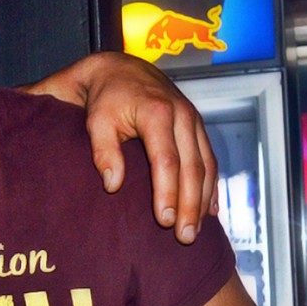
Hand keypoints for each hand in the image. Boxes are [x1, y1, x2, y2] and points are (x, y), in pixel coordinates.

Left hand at [24, 51, 217, 242]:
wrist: (119, 68)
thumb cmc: (103, 98)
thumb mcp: (95, 120)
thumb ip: (103, 151)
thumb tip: (113, 185)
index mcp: (157, 113)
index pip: (167, 160)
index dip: (167, 192)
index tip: (164, 221)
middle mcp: (182, 115)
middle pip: (192, 167)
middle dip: (190, 205)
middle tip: (185, 237)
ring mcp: (193, 120)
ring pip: (206, 165)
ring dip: (203, 200)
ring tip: (196, 231)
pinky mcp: (196, 126)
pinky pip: (210, 159)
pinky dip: (211, 185)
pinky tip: (210, 210)